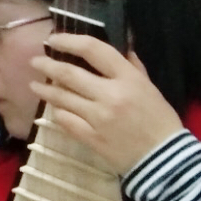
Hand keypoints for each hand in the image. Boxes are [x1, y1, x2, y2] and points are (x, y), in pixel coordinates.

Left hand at [31, 34, 183, 175]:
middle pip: (69, 73)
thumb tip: (119, 46)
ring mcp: (98, 117)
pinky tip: (54, 109)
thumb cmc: (160, 120)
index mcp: (128, 78)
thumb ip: (131, 67)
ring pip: (62, 97)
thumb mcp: (150, 88)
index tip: (53, 40)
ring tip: (35, 85)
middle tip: (35, 61)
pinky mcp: (91, 137)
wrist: (165, 160)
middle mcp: (111, 94)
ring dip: (45, 89)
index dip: (69, 40)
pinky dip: (57, 112)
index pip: (93, 50)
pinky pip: (64, 120)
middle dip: (47, 65)